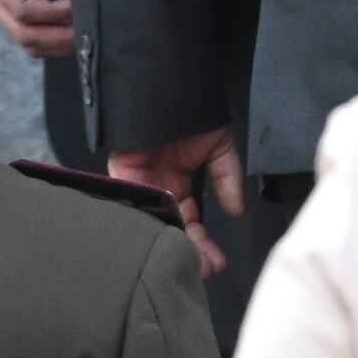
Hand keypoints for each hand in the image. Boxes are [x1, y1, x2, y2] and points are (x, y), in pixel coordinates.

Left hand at [109, 125, 247, 275]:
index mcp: (179, 185)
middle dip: (189, 251)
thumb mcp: (219, 146)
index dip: (203, 244)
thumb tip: (236, 211)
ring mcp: (139, 185)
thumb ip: (227, 177)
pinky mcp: (121, 177)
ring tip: (188, 263)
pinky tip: (164, 240)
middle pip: (171, 229)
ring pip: (153, 224)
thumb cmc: (192, 112)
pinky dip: (148, 221)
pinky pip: (132, 204)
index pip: (191, 223)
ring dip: (170, 243)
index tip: (216, 263)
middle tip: (203, 272)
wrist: (167, 85)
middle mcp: (158, 190)